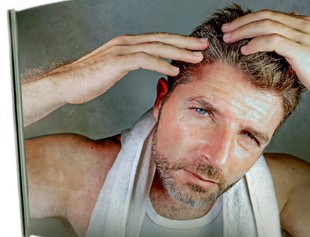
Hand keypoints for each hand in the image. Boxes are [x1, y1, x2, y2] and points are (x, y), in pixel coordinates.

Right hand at [46, 33, 208, 104]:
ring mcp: (121, 50)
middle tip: (204, 45)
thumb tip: (149, 66)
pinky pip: (144, 60)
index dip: (179, 42)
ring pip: (157, 47)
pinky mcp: (116, 62)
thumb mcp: (116, 68)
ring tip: (197, 57)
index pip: (159, 40)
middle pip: (162, 39)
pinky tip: (174, 69)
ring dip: (179, 52)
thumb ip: (133, 63)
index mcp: (128, 44)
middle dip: (186, 42)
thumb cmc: (90, 79)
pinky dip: (161, 63)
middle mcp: (126, 42)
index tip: (195, 47)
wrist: (66, 83)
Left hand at [221, 10, 309, 109]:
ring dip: (244, 31)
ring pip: (266, 25)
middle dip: (241, 23)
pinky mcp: (300, 49)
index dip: (248, 20)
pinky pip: (272, 41)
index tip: (232, 29)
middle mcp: (302, 25)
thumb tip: (273, 44)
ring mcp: (302, 36)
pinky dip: (256, 43)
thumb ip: (290, 45)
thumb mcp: (303, 55)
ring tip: (229, 40)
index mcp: (302, 24)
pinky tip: (244, 50)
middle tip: (225, 31)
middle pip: (265, 16)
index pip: (270, 15)